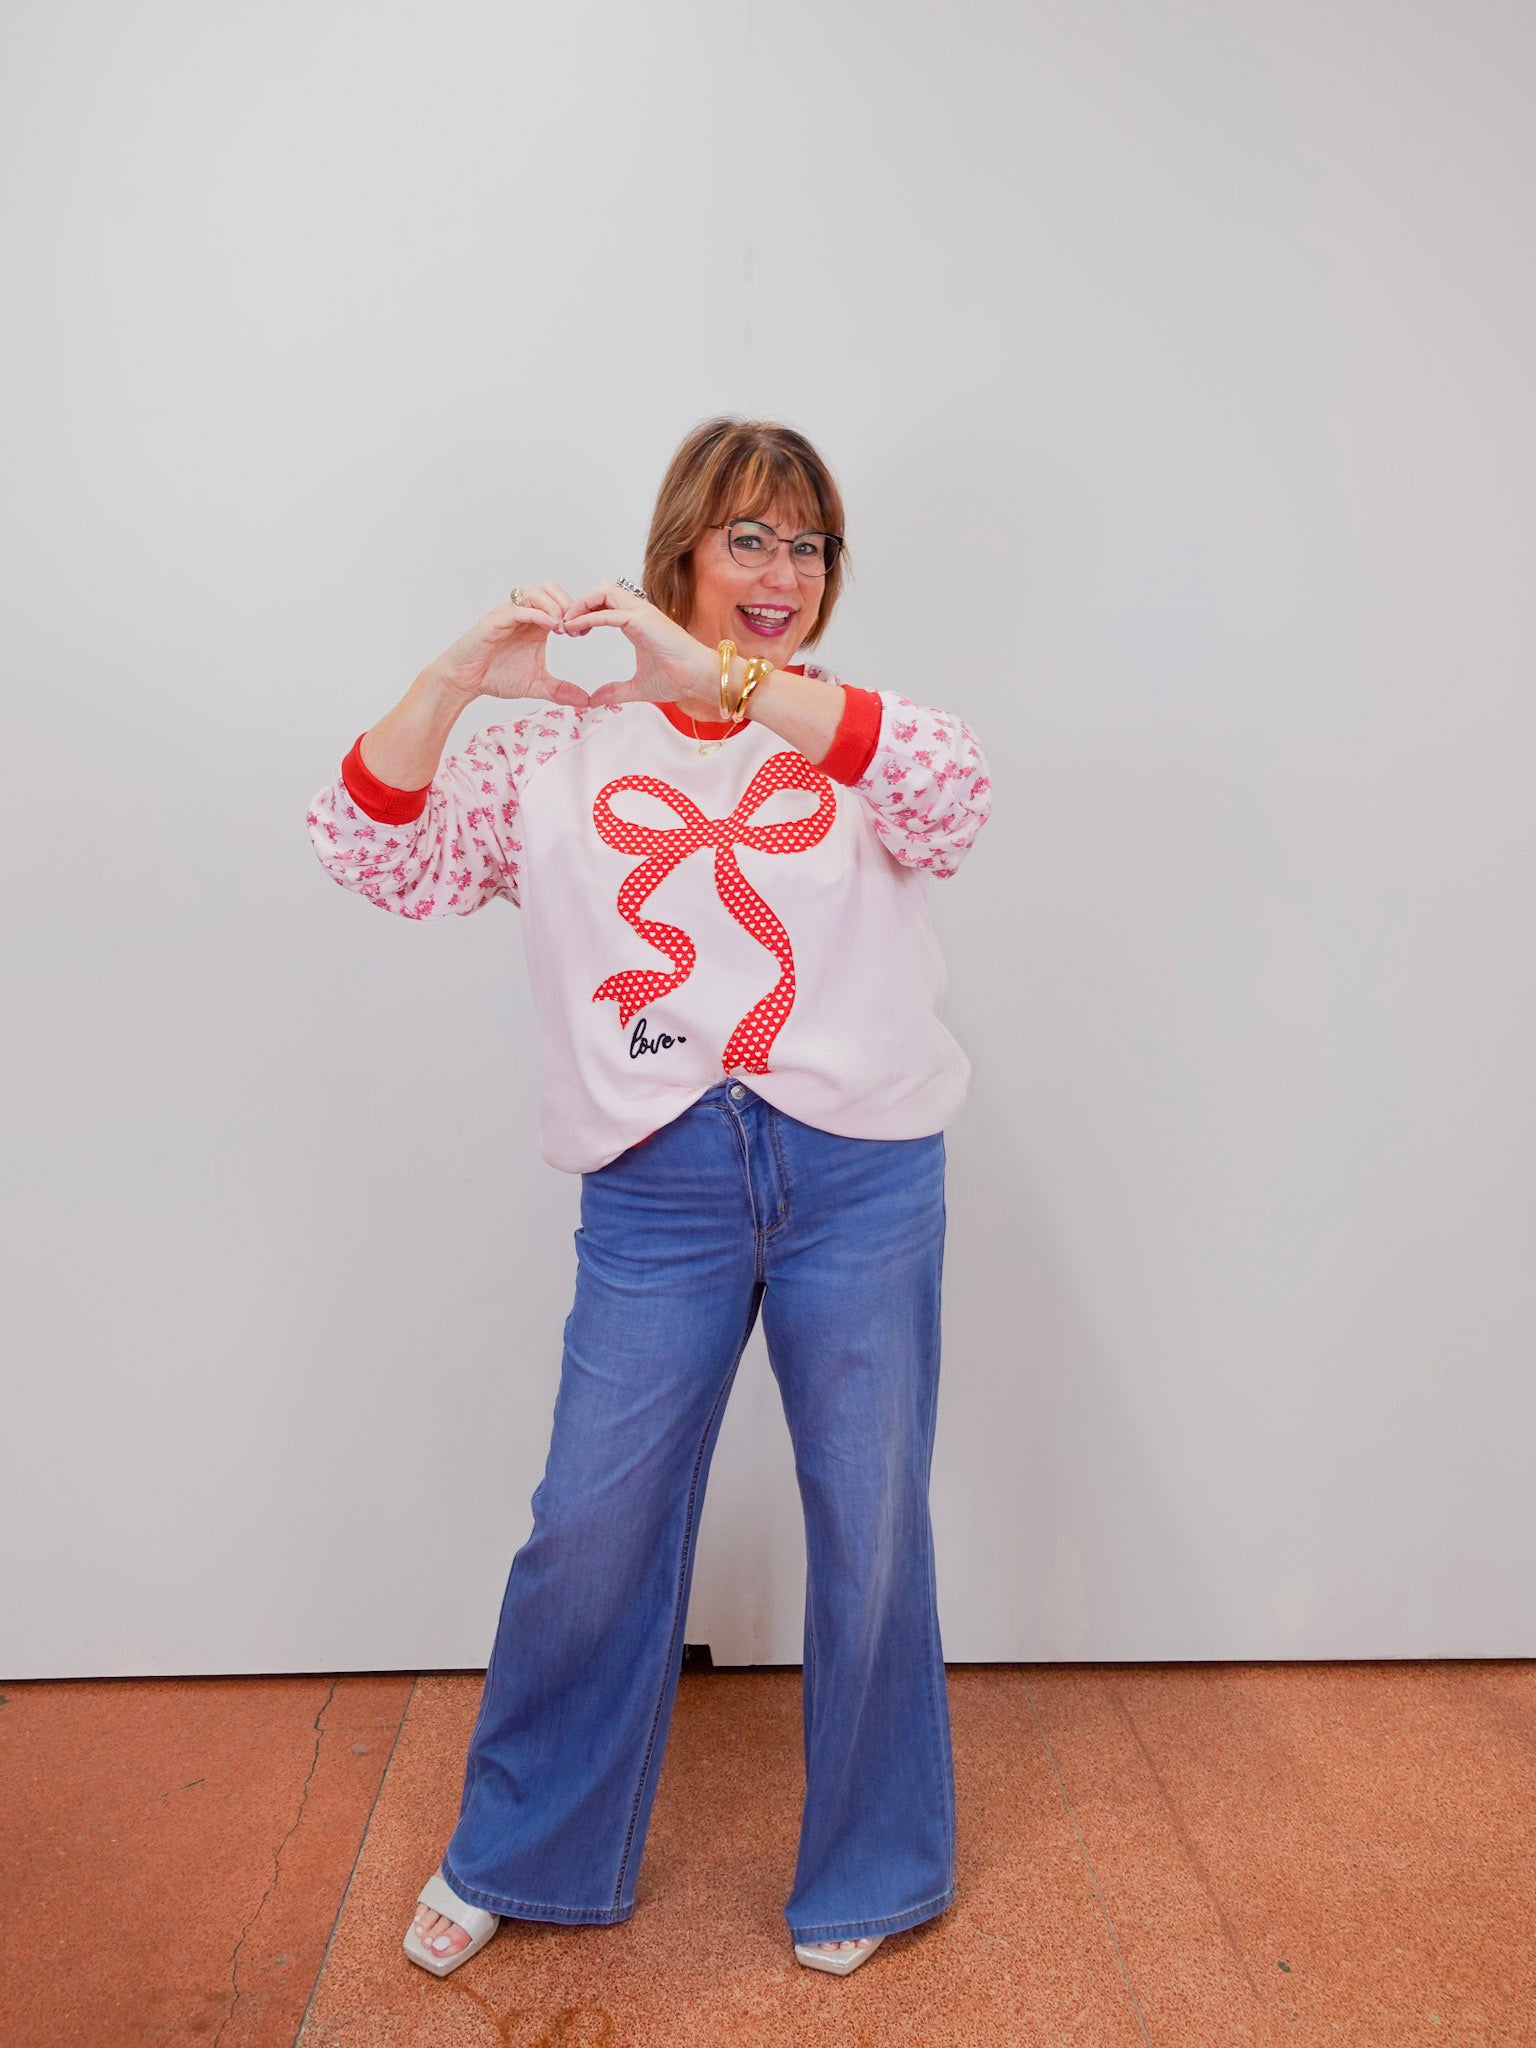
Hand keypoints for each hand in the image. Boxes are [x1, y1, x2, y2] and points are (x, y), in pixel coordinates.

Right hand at [427, 583, 591, 707]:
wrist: (465, 680)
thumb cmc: (495, 676)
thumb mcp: (536, 684)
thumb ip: (560, 690)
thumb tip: (586, 701)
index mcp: (535, 623)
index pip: (560, 601)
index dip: (576, 612)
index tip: (585, 632)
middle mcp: (523, 614)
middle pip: (551, 588)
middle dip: (568, 604)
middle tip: (576, 628)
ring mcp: (508, 614)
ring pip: (536, 593)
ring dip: (554, 606)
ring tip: (563, 628)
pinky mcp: (495, 620)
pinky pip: (518, 608)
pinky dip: (537, 614)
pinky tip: (550, 628)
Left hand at [561, 582, 719, 720]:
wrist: (700, 678)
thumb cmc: (678, 679)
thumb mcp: (637, 687)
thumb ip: (615, 691)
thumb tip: (594, 700)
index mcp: (636, 622)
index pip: (605, 603)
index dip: (585, 612)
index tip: (570, 631)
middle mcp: (638, 611)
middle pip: (601, 590)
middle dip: (578, 603)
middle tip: (563, 624)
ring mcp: (641, 612)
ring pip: (603, 591)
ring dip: (580, 604)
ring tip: (566, 623)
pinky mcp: (642, 620)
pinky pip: (608, 612)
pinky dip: (588, 617)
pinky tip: (574, 629)